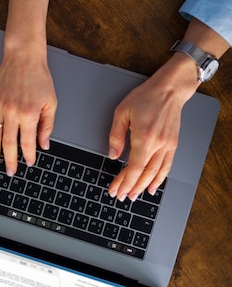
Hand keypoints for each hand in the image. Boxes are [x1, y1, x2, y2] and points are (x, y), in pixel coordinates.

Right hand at [0, 51, 56, 175]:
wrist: (24, 57)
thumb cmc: (39, 78)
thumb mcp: (51, 102)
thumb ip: (47, 125)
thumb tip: (43, 144)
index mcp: (29, 114)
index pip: (27, 142)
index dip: (28, 155)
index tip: (29, 163)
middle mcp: (12, 112)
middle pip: (9, 144)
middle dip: (10, 161)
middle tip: (10, 172)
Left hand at [107, 54, 199, 200]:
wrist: (169, 90)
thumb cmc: (146, 97)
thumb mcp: (122, 112)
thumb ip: (116, 135)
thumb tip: (113, 155)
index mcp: (144, 137)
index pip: (133, 168)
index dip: (124, 182)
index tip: (116, 190)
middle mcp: (158, 144)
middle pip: (144, 174)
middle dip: (132, 188)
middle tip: (122, 196)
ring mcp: (168, 145)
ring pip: (156, 173)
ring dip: (144, 187)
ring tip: (134, 195)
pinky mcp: (173, 144)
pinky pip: (167, 166)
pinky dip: (160, 179)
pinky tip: (153, 186)